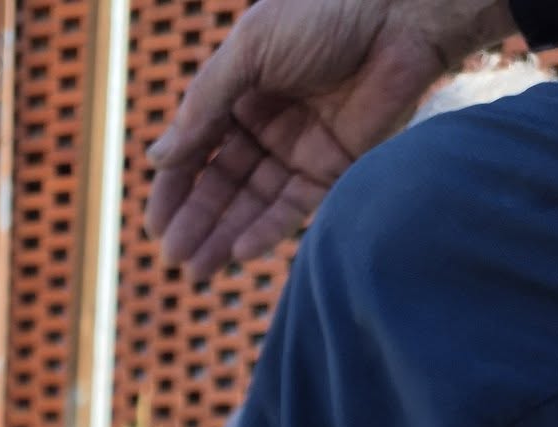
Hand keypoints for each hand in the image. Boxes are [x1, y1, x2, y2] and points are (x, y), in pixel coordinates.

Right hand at [145, 0, 513, 279]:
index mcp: (240, 91)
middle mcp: (267, 123)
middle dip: (197, 222)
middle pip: (222, 183)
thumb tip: (156, 159)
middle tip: (174, 256)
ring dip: (224, 236)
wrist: (401, 11)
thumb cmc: (325, 12)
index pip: (196, 148)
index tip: (156, 225)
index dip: (174, 188)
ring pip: (253, 203)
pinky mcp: (334, 167)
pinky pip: (294, 207)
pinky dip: (267, 230)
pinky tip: (239, 252)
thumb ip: (203, 105)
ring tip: (197, 269)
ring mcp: (300, 148)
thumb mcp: (250, 49)